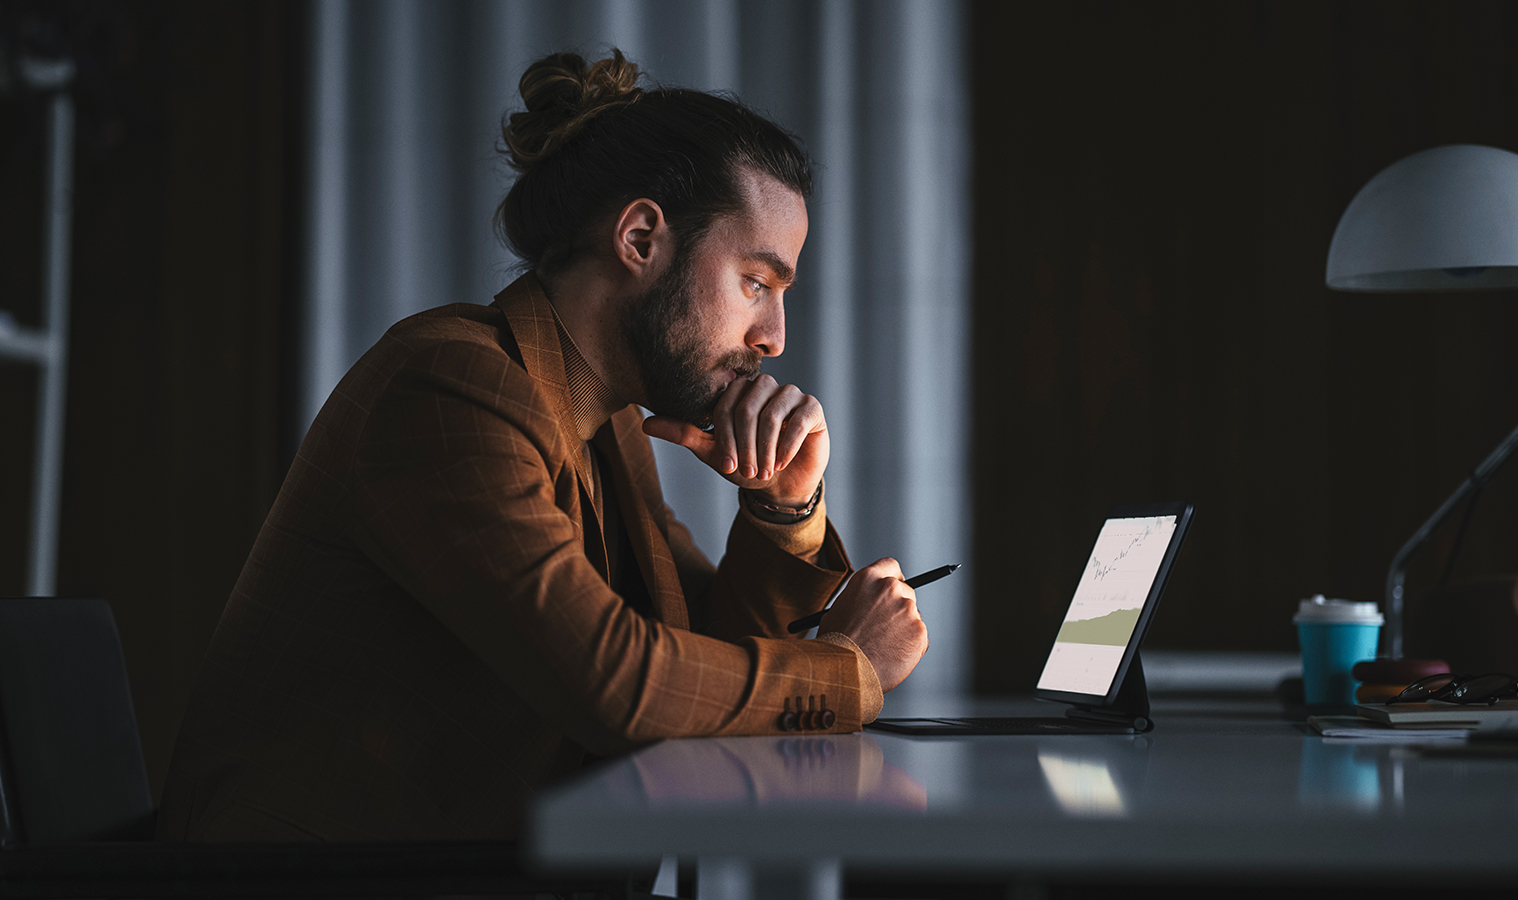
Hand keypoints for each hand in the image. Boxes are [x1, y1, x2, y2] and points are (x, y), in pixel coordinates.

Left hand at [642, 374, 828, 506]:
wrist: (782, 485)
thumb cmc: (746, 464)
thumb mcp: (713, 452)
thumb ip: (684, 433)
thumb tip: (646, 424)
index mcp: (738, 392)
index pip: (725, 405)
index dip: (724, 437)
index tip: (726, 466)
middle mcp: (764, 386)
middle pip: (748, 407)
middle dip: (745, 444)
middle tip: (747, 471)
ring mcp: (790, 394)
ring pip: (772, 414)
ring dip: (765, 447)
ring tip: (765, 470)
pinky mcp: (812, 408)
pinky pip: (798, 419)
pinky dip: (787, 445)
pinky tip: (781, 462)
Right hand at [817, 558, 927, 691]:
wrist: (845, 671)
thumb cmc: (836, 644)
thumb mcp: (839, 609)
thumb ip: (860, 599)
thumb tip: (870, 603)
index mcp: (868, 578)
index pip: (891, 566)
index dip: (892, 578)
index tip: (893, 589)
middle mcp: (890, 588)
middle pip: (906, 591)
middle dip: (898, 607)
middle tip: (886, 627)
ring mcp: (907, 609)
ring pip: (912, 616)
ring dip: (903, 628)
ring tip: (883, 647)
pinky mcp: (919, 631)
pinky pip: (919, 637)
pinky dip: (910, 647)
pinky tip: (892, 656)